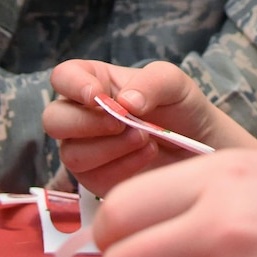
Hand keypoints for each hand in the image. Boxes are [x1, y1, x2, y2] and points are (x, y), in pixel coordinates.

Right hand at [43, 60, 256, 194]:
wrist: (203, 148)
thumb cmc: (183, 108)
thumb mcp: (174, 83)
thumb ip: (151, 83)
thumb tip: (123, 102)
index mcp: (94, 82)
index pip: (63, 77)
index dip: (72, 85)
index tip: (97, 96)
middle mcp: (82, 115)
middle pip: (54, 120)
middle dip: (86, 124)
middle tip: (124, 123)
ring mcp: (87, 150)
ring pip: (70, 154)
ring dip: (109, 148)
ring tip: (146, 140)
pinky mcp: (97, 180)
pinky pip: (91, 180)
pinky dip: (120, 169)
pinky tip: (146, 157)